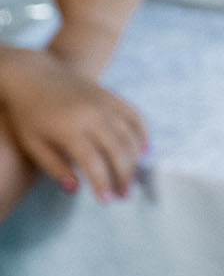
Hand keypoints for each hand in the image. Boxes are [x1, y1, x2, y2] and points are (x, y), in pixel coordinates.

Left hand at [0, 49, 147, 201]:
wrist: (33, 74)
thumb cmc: (28, 113)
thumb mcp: (33, 143)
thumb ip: (54, 167)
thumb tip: (76, 188)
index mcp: (69, 129)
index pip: (94, 163)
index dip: (102, 184)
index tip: (106, 200)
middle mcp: (92, 115)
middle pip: (118, 151)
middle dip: (124, 176)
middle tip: (124, 194)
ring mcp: (104, 104)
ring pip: (130, 136)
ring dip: (134, 160)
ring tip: (131, 179)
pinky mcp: (111, 96)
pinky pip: (135, 117)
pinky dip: (142, 134)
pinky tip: (143, 151)